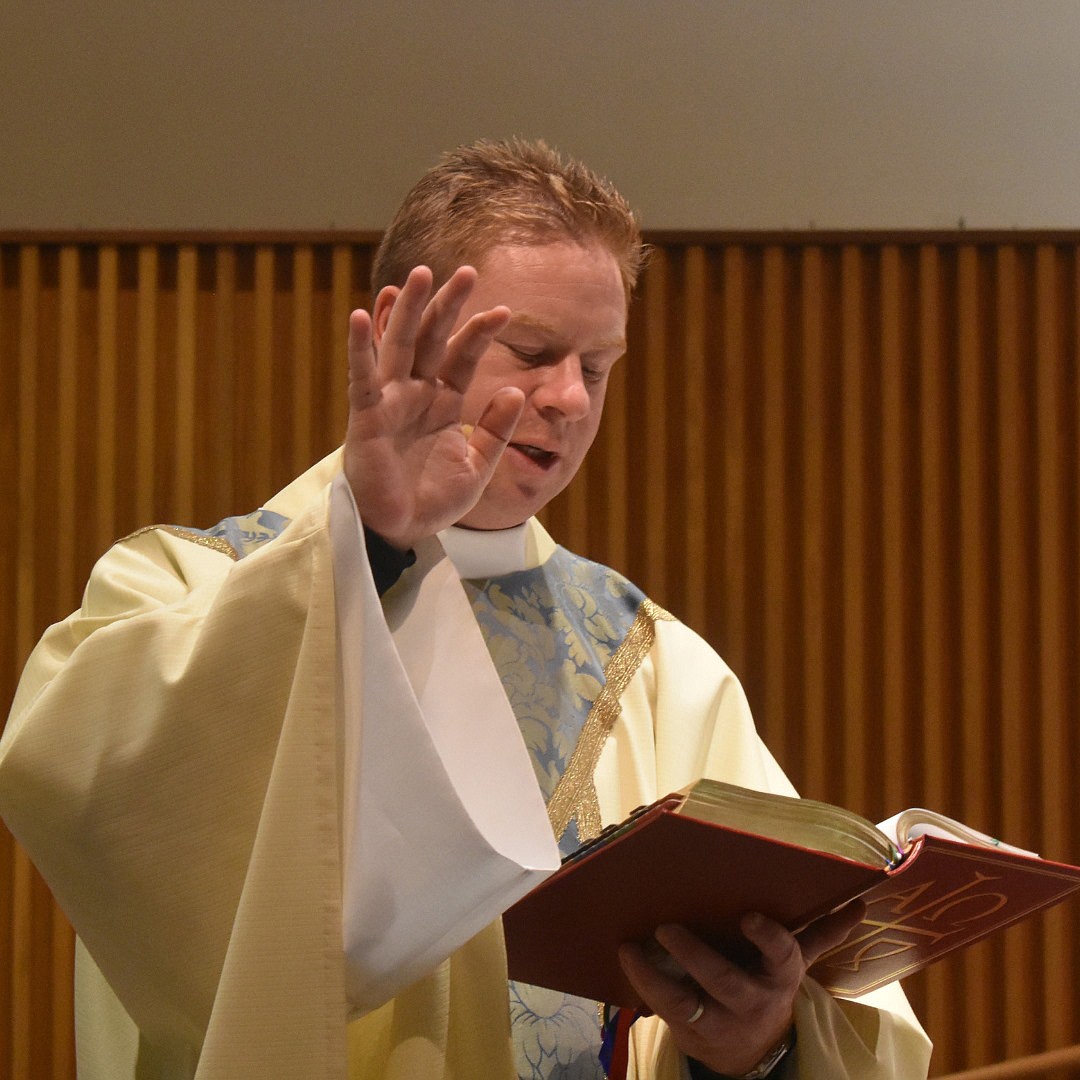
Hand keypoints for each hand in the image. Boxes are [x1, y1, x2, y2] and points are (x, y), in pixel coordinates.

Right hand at [344, 265, 524, 549]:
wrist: (403, 532)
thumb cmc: (434, 499)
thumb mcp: (478, 466)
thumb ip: (495, 429)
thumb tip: (515, 391)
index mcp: (444, 402)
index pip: (463, 357)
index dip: (480, 332)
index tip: (504, 310)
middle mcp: (416, 394)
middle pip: (431, 339)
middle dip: (447, 306)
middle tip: (467, 271)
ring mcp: (390, 402)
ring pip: (398, 347)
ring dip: (407, 310)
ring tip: (417, 275)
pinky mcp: (367, 417)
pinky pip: (363, 378)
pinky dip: (360, 347)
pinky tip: (360, 315)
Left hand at [617, 901, 864, 1075]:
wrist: (751, 1050)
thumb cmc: (766, 983)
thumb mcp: (794, 962)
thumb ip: (822, 933)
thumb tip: (861, 905)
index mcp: (779, 974)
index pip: (782, 956)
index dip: (767, 939)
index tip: (749, 917)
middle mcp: (751, 999)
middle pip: (726, 981)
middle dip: (696, 957)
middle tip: (666, 927)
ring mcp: (718, 1018)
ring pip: (686, 1001)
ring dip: (656, 975)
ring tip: (632, 946)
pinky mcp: (689, 1028)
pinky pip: (663, 1009)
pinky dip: (642, 983)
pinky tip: (626, 956)